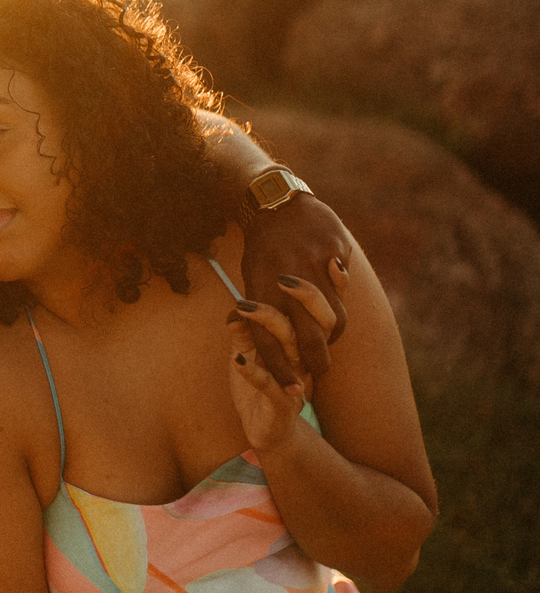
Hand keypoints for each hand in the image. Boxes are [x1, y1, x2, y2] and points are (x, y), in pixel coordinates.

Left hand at [227, 265, 346, 446]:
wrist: (267, 431)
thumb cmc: (259, 383)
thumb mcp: (249, 350)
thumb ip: (246, 327)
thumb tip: (239, 303)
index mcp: (305, 341)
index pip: (322, 308)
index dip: (322, 285)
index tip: (303, 258)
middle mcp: (306, 359)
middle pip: (319, 322)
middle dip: (305, 297)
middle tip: (282, 276)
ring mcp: (296, 381)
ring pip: (292, 348)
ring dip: (269, 325)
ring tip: (245, 307)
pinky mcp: (281, 406)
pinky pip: (270, 386)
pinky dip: (253, 371)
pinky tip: (237, 357)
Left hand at [241, 195, 352, 378]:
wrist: (275, 199)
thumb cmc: (260, 245)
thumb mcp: (250, 274)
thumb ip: (258, 307)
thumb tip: (250, 336)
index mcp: (259, 288)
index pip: (269, 340)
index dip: (281, 369)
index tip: (293, 394)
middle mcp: (287, 279)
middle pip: (309, 336)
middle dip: (316, 362)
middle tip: (319, 374)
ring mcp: (313, 264)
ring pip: (334, 317)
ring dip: (331, 334)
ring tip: (326, 341)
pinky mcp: (334, 250)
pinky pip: (343, 285)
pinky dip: (340, 296)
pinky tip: (336, 300)